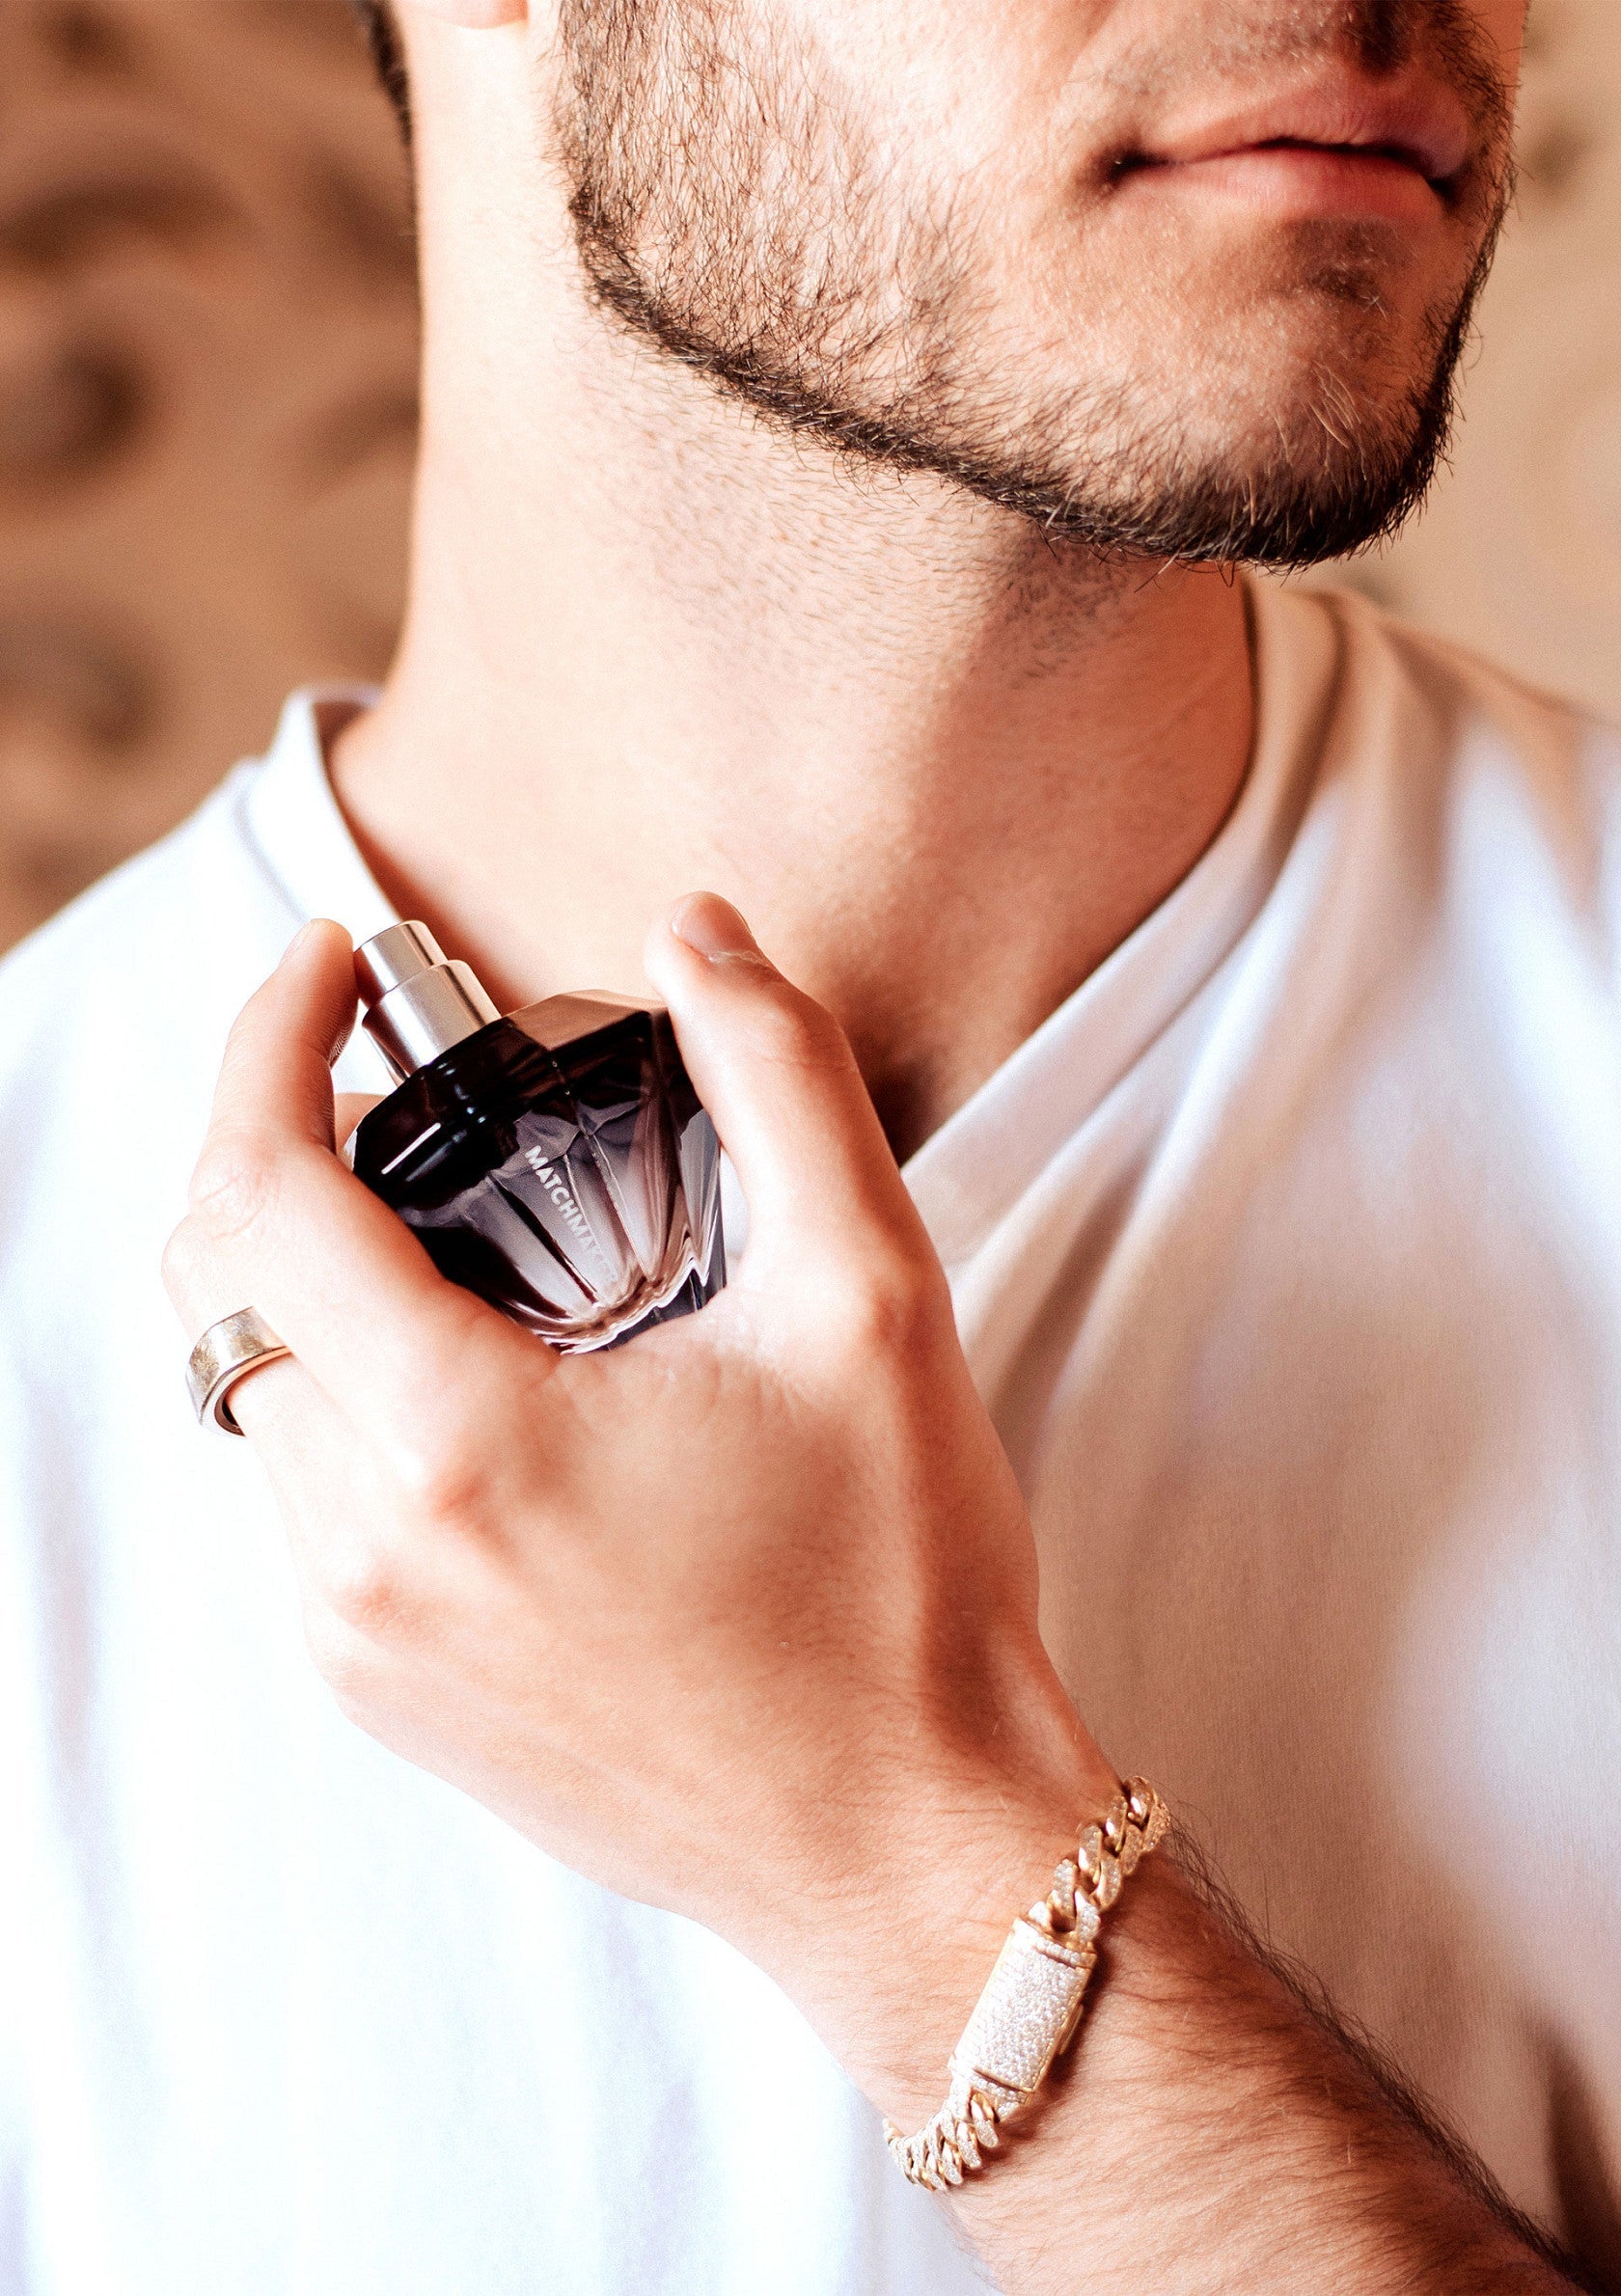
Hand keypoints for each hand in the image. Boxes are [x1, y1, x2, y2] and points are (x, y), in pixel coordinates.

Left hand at [162, 898, 1114, 2118]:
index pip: (257, 1194)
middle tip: (384, 1083)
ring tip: (438, 1225)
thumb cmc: (899, 1590)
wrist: (905, 1849)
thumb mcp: (871, 1299)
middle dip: (268, 1145)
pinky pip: (290, 1499)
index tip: (327, 968)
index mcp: (461, 1443)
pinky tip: (468, 1375)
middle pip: (214, 1286)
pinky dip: (334, 1393)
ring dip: (300, 1276)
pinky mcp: (378, 1695)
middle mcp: (362, 1553)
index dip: (266, 1042)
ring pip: (240, 1395)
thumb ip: (781, 1077)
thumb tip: (694, 931)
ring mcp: (353, 1641)